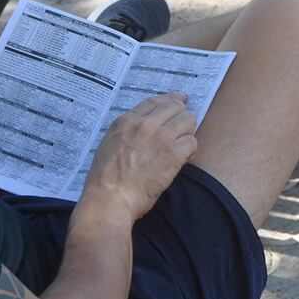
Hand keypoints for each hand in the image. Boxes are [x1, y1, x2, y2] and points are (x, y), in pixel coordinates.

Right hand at [81, 93, 196, 222]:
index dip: (171, 100)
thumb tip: (144, 127)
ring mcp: (160, 137)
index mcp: (126, 121)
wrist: (110, 198)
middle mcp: (145, 124)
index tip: (180, 100)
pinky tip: (183, 160)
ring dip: (187, 133)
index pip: (156, 101)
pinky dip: (190, 151)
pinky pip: (192, 142)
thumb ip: (127, 131)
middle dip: (181, 118)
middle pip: (176, 107)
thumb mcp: (109, 144)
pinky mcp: (173, 154)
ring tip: (181, 148)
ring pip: (188, 120)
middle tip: (181, 132)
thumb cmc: (105, 179)